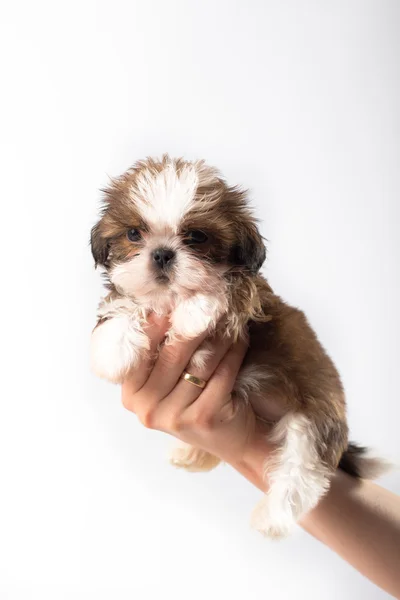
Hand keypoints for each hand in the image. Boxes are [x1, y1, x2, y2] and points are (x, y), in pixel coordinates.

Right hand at [121, 315, 273, 477]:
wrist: (233, 438)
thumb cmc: (199, 399)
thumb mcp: (170, 377)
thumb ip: (161, 348)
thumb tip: (169, 301)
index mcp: (131, 393)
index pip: (139, 348)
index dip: (158, 319)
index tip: (175, 296)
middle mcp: (146, 408)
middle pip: (172, 351)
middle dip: (194, 321)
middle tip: (209, 299)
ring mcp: (173, 416)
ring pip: (200, 360)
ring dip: (218, 334)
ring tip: (228, 316)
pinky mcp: (203, 418)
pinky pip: (222, 372)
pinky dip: (234, 351)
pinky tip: (240, 337)